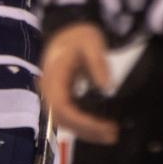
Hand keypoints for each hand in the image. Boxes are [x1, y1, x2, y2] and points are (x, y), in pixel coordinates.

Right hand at [38, 22, 118, 144]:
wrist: (70, 29)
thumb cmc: (79, 35)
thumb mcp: (91, 42)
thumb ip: (97, 63)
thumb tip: (106, 87)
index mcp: (53, 76)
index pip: (62, 107)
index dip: (83, 122)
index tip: (106, 126)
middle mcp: (49, 88)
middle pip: (62, 118)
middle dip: (87, 130)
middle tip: (113, 134)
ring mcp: (53, 93)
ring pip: (65, 121)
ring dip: (86, 132)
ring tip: (111, 135)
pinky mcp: (61, 96)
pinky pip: (69, 116)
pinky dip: (84, 126)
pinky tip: (101, 128)